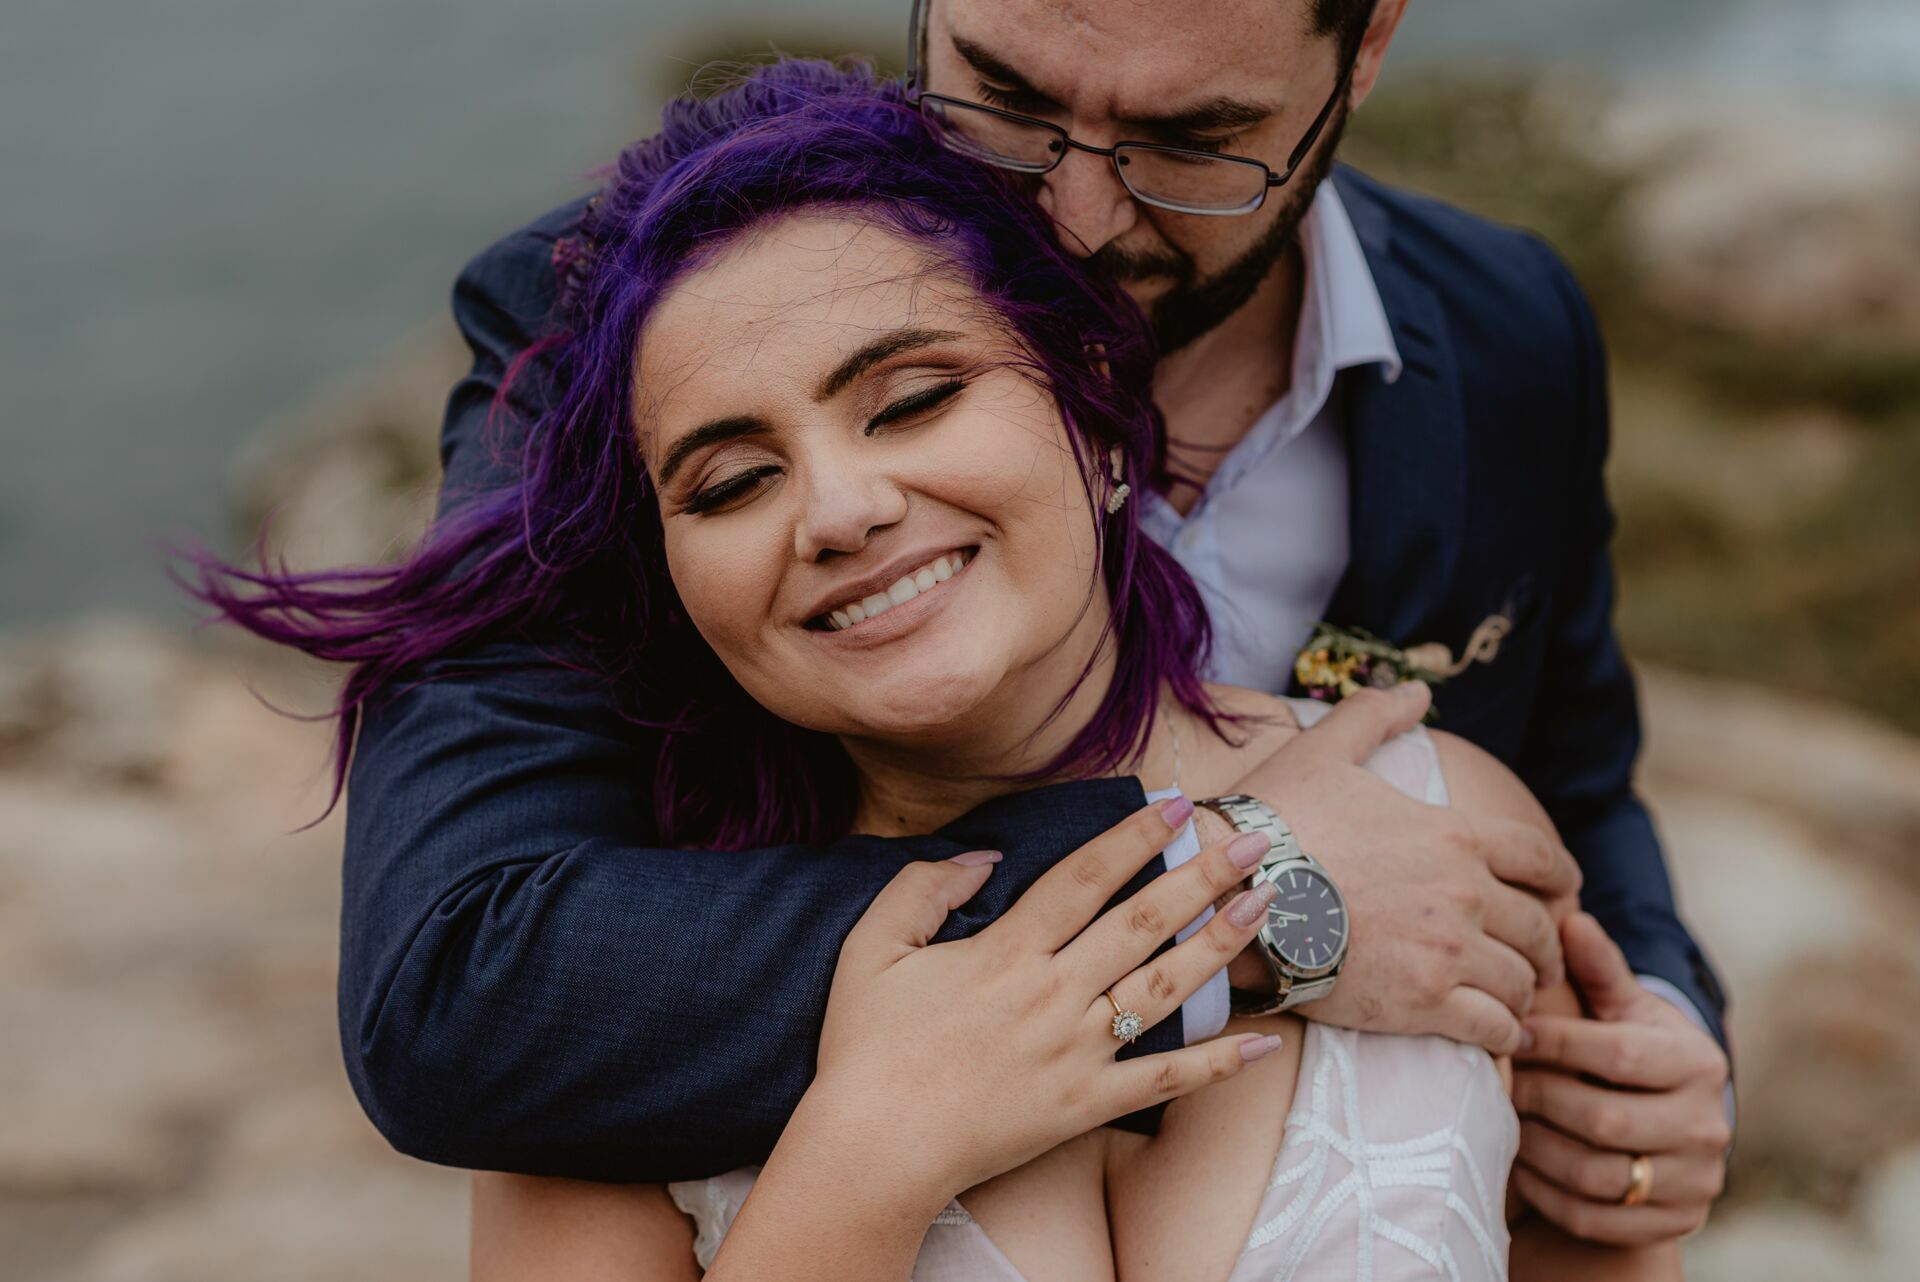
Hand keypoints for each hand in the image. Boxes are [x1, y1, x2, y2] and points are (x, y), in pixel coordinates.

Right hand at [807, 799, 1287, 1204]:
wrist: (872, 1149)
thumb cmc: (865, 1047)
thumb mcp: (871, 948)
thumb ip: (922, 888)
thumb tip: (984, 856)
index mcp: (1004, 952)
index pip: (1084, 878)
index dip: (1134, 836)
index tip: (1177, 805)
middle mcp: (1052, 995)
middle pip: (1142, 923)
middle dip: (1202, 875)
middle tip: (1250, 839)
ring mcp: (1075, 1053)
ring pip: (1165, 990)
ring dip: (1220, 944)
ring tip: (1266, 906)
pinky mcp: (1084, 1105)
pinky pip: (1161, 1081)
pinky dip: (1217, 1063)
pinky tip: (1266, 1041)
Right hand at [1230, 682, 1581, 1053]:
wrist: (1235, 890)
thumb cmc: (1277, 818)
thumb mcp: (1324, 750)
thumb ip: (1375, 716)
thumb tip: (1416, 689)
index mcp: (1455, 834)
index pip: (1540, 857)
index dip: (1562, 878)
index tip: (1566, 892)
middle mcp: (1467, 894)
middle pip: (1539, 927)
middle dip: (1546, 946)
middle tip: (1540, 960)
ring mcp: (1449, 952)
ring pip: (1521, 982)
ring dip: (1524, 991)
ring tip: (1514, 1000)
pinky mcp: (1424, 1004)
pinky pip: (1495, 1028)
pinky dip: (1505, 1033)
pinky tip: (1498, 1033)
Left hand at [1511, 913, 1730, 1244]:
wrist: (1672, 1122)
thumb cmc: (1634, 1051)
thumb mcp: (1627, 1008)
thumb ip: (1599, 968)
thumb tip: (1571, 920)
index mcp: (1699, 1064)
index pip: (1620, 1054)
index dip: (1558, 1043)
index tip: (1512, 1032)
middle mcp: (1707, 1126)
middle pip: (1604, 1119)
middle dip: (1540, 1098)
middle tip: (1499, 1078)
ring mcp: (1695, 1181)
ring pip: (1596, 1174)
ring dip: (1535, 1147)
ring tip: (1502, 1117)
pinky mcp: (1674, 1223)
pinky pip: (1594, 1217)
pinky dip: (1547, 1192)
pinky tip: (1518, 1162)